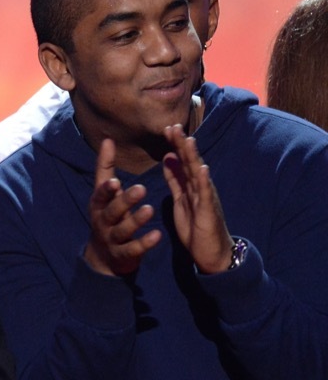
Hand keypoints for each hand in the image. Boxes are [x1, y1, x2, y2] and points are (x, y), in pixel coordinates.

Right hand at [83, 139, 161, 275]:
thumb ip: (105, 168)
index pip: (100, 195)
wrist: (103, 256)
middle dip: (125, 201)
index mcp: (99, 205)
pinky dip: (145, 243)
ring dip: (136, 220)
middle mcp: (103, 221)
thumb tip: (107, 139)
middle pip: (113, 211)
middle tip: (141, 189)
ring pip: (123, 229)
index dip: (106, 190)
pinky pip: (134, 249)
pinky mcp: (123, 255)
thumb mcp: (103, 194)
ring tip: (150, 209)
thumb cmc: (107, 216)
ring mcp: (112, 239)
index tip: (115, 181)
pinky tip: (157, 235)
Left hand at [162, 124, 232, 273]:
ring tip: (188, 140)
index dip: (175, 145)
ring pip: (198, 174)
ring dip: (193, 157)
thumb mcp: (180, 199)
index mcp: (190, 186)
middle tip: (172, 127)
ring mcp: (206, 198)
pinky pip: (206, 194)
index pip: (182, 161)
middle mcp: (200, 188)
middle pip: (190, 162)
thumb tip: (168, 158)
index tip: (166, 129)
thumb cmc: (196, 227)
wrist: (212, 253)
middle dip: (182, 145)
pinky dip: (204, 181)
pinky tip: (203, 168)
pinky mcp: (209, 211)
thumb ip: (175, 179)